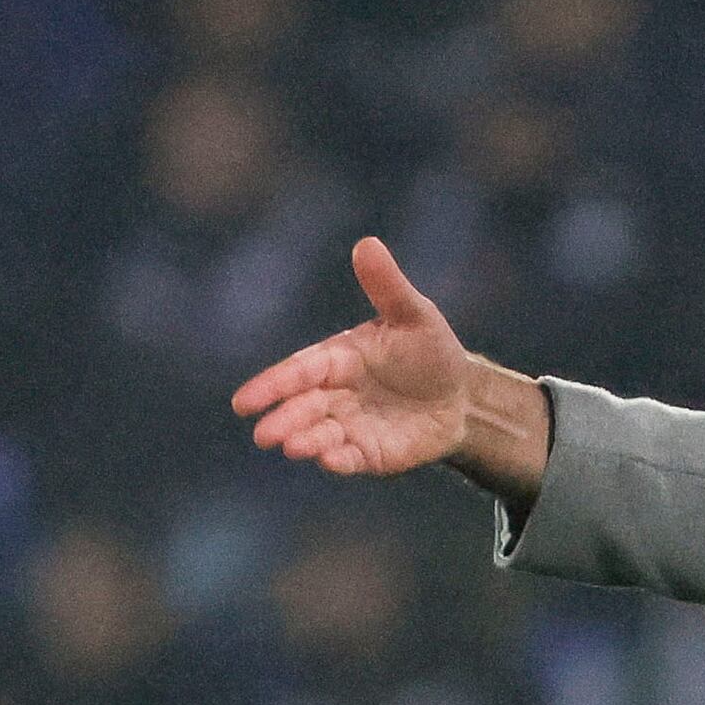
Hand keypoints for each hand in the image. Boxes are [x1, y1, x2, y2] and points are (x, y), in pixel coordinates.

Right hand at [231, 238, 547, 499]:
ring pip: (320, 434)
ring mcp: (350, 426)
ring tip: (293, 447)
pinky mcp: (369, 454)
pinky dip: (338, 460)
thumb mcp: (413, 314)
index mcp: (337, 359)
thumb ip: (387, 286)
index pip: (299, 371)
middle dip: (284, 420)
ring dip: (305, 441)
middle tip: (264, 435)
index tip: (244, 401)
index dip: (272, 385)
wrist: (460, 396)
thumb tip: (366, 243)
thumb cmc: (429, 350)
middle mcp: (335, 395)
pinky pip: (349, 457)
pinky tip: (329, 460)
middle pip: (303, 407)